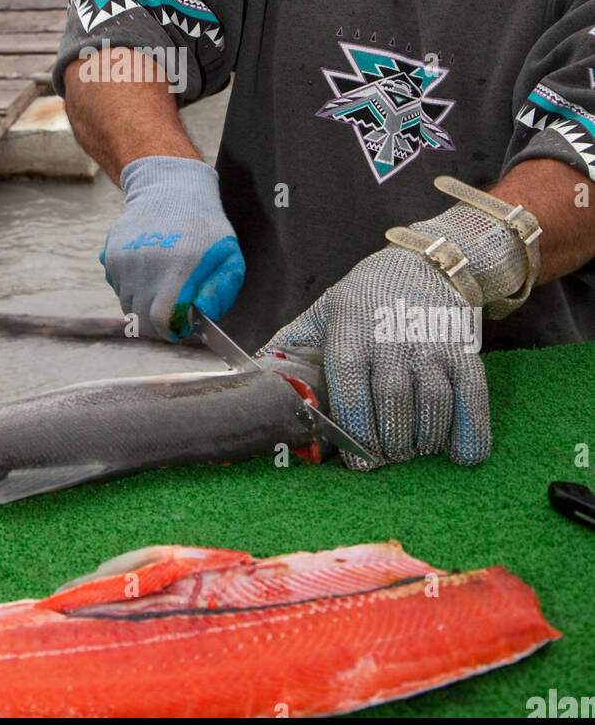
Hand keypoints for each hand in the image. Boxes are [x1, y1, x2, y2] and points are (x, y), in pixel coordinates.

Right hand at [101, 155, 244, 340]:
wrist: (170, 189)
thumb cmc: (205, 226)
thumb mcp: (228, 255)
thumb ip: (221, 290)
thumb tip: (203, 316)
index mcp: (176, 269)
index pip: (162, 320)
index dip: (173, 330)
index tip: (184, 325)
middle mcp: (145, 267)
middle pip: (142, 319)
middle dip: (159, 323)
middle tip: (174, 311)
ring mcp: (123, 262)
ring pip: (128, 306)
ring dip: (144, 305)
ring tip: (163, 285)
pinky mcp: (110, 257)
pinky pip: (118, 288)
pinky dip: (132, 288)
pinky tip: (149, 271)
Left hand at [256, 186, 534, 469]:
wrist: (422, 266)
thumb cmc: (363, 300)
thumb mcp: (323, 313)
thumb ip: (291, 346)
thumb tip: (250, 376)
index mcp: (352, 328)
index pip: (351, 381)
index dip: (354, 425)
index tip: (357, 457)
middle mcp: (394, 335)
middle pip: (394, 400)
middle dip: (390, 441)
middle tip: (385, 457)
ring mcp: (433, 343)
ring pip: (433, 402)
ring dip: (424, 440)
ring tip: (412, 450)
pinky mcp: (467, 351)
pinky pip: (473, 397)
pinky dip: (471, 432)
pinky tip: (461, 455)